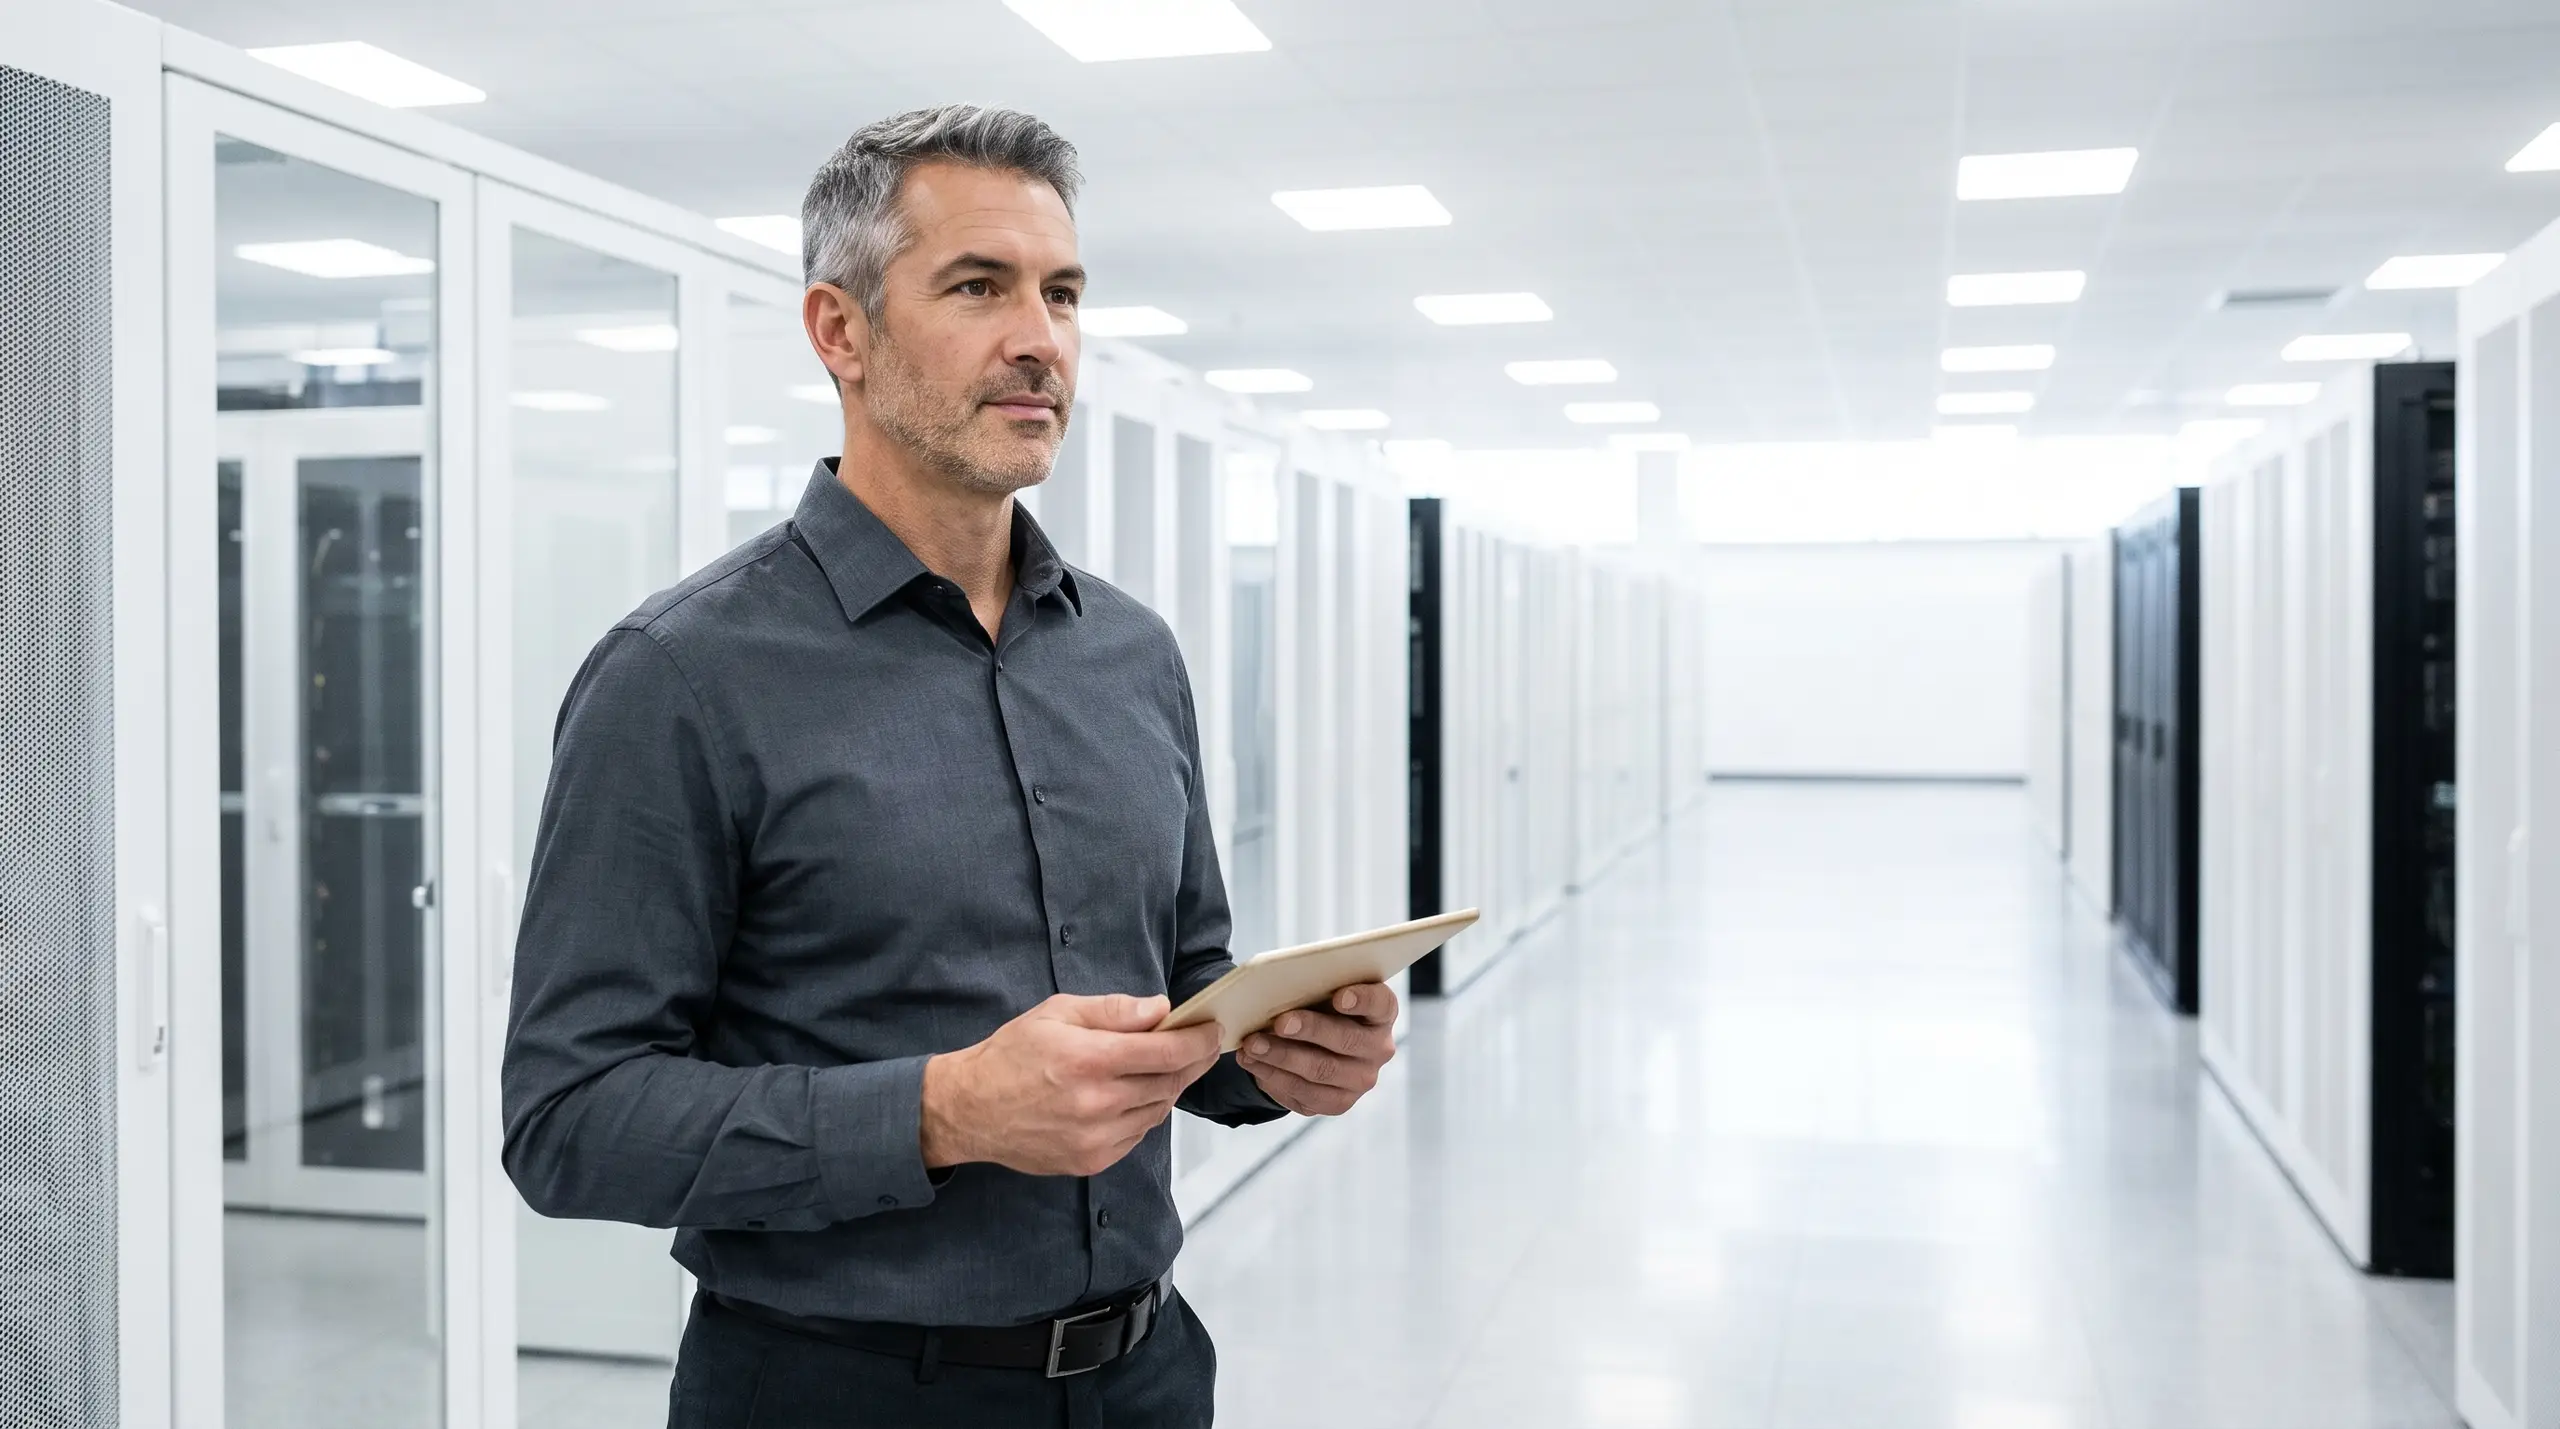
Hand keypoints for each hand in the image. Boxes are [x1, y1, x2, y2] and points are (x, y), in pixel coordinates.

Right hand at [920, 994, 1222, 1176]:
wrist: (970, 1109)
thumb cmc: (1012, 1054)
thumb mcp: (1057, 1013)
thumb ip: (1113, 1011)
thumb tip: (1161, 1009)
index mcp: (1089, 1059)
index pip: (1166, 1051)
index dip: (1198, 1040)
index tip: (1213, 1030)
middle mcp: (1096, 1103)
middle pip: (1168, 1082)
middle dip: (1192, 1061)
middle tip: (1202, 1045)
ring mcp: (1095, 1138)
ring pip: (1157, 1110)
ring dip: (1169, 1087)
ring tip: (1166, 1066)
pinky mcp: (1091, 1160)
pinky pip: (1137, 1134)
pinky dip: (1145, 1112)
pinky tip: (1134, 1095)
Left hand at [1238, 983, 1397, 1115]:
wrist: (1316, 1046)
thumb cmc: (1319, 1008)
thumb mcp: (1322, 992)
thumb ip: (1313, 987)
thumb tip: (1278, 988)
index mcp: (1382, 1012)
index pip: (1380, 1003)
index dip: (1362, 999)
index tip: (1339, 997)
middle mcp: (1379, 1048)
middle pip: (1347, 1040)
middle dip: (1309, 1030)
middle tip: (1279, 1023)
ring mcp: (1362, 1079)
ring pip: (1321, 1070)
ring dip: (1281, 1056)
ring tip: (1252, 1044)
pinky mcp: (1340, 1102)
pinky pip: (1306, 1093)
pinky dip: (1274, 1077)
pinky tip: (1253, 1063)